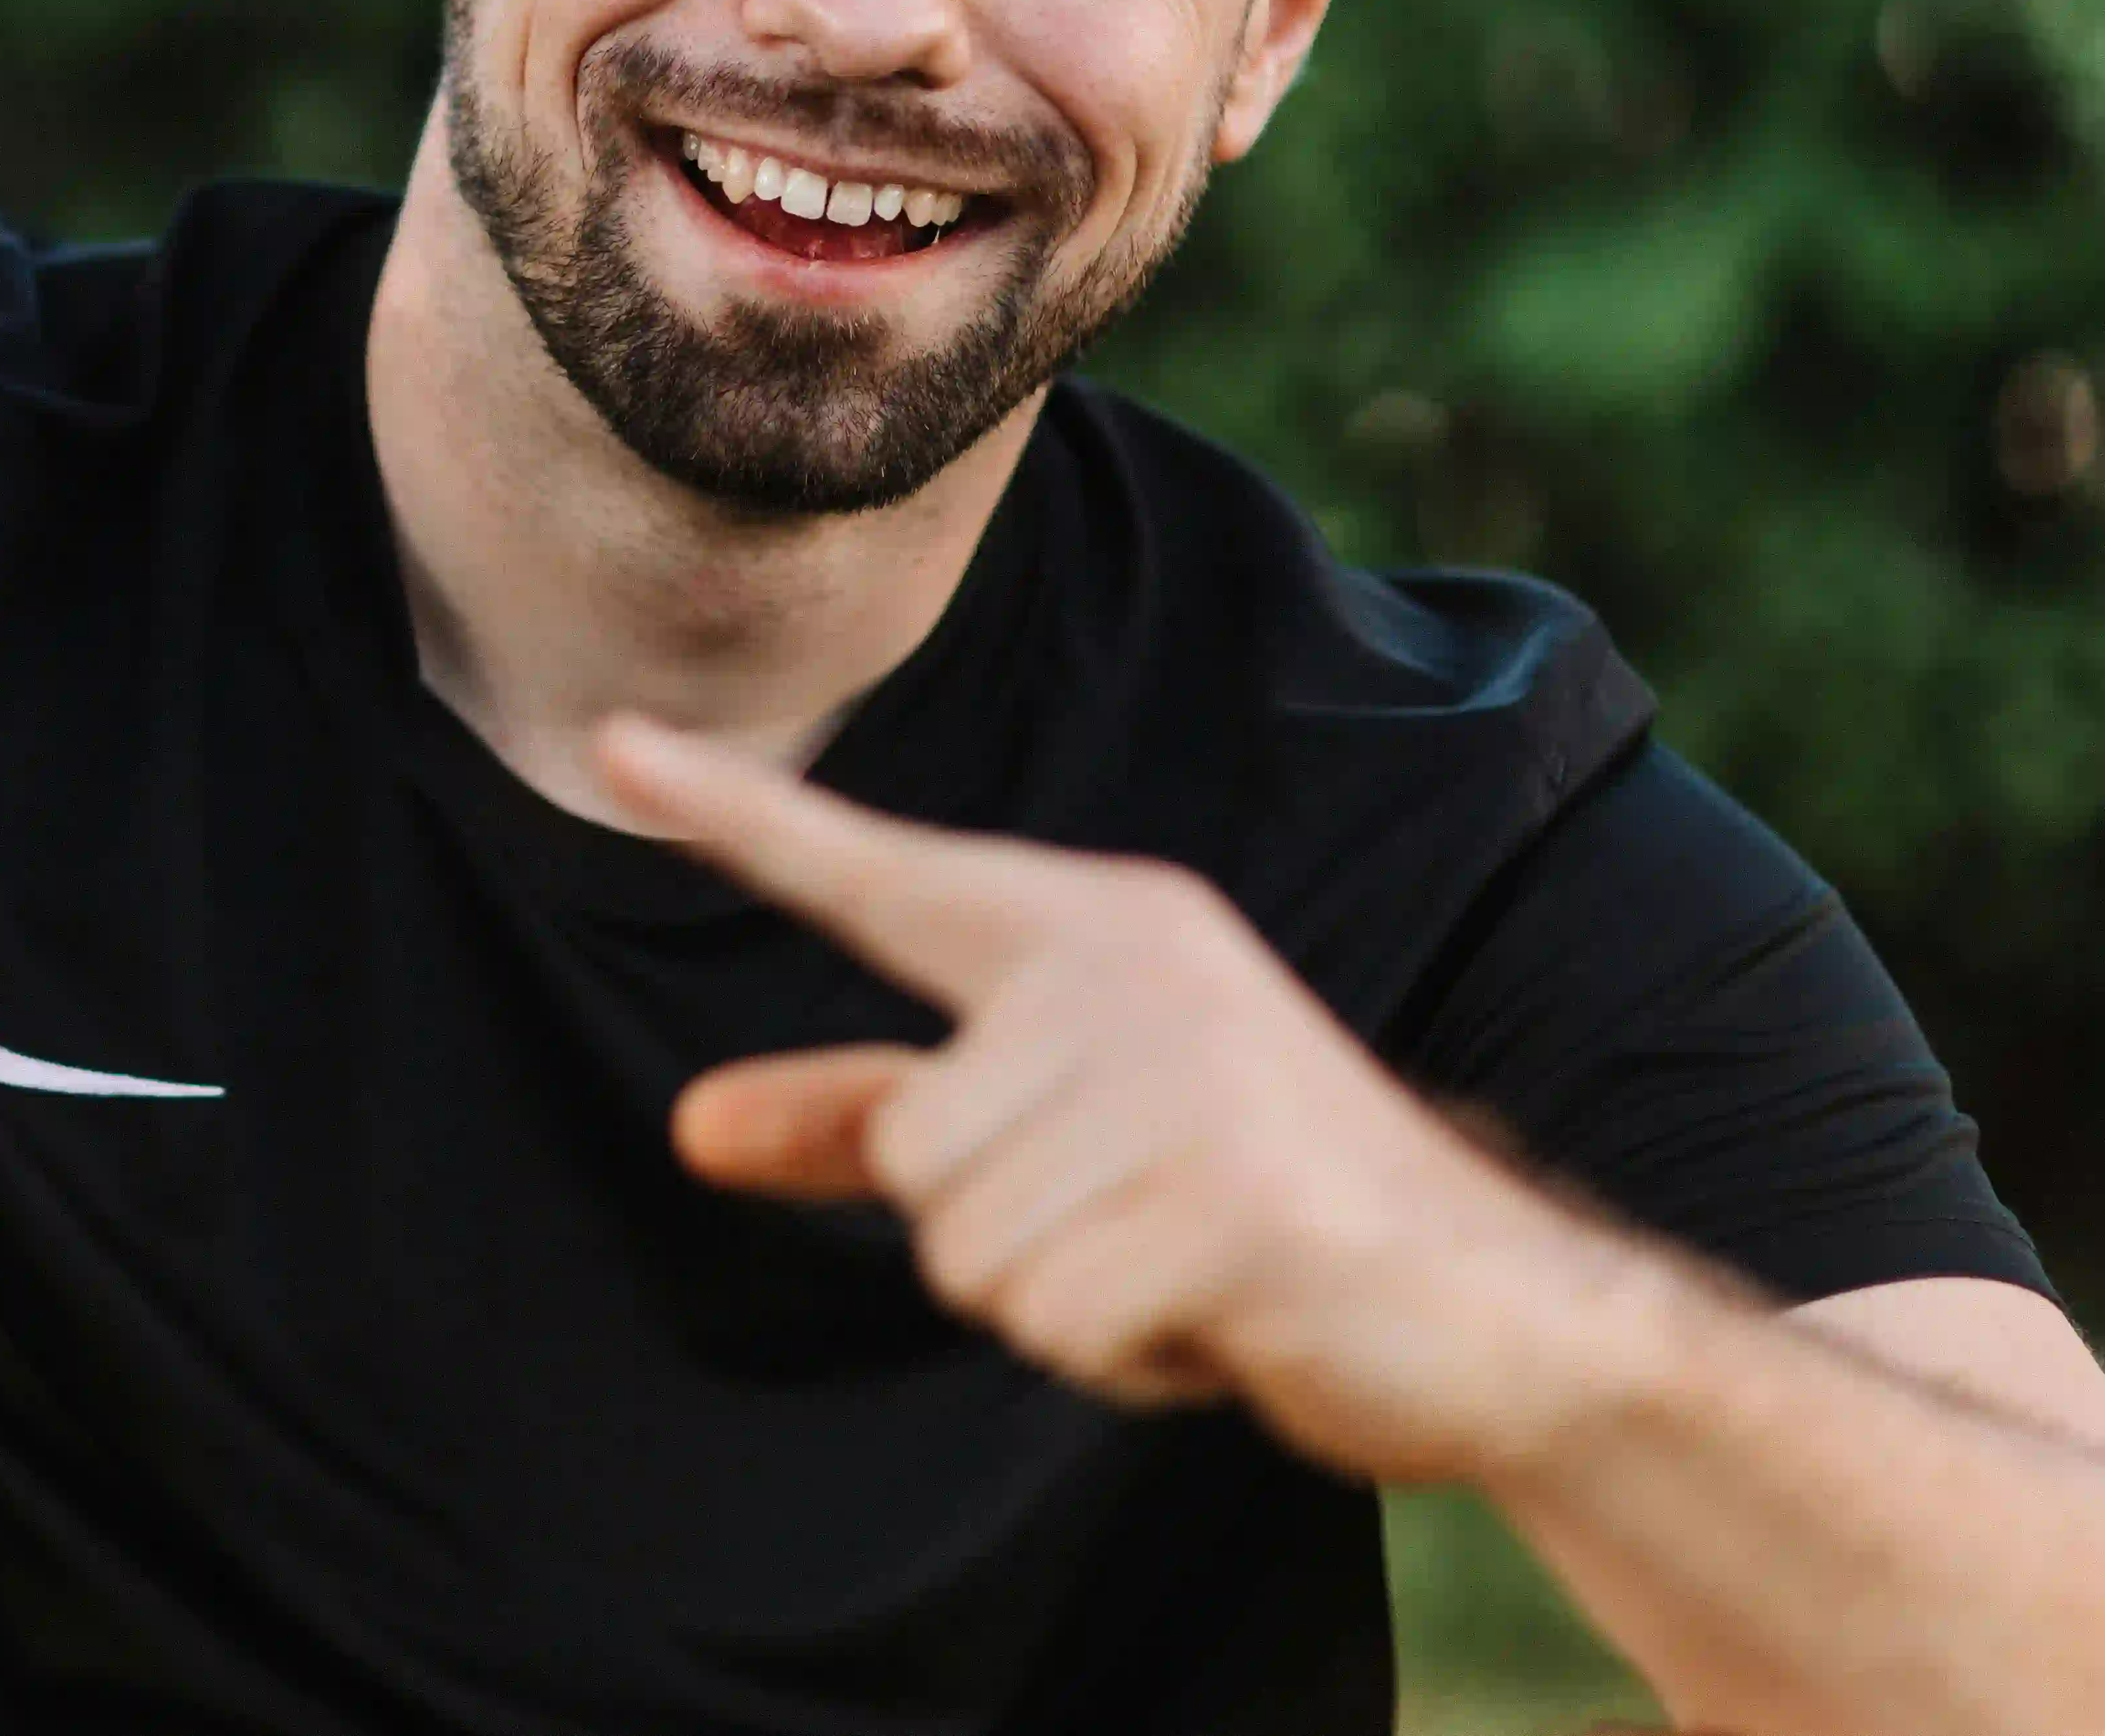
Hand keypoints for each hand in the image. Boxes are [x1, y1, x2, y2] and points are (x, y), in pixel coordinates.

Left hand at [599, 718, 1658, 1486]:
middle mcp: (1132, 969)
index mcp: (1090, 929)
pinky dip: (1131, 1360)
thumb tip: (690, 1127)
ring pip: (973, 1256)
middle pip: (917, 1159)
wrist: (1495, 1305)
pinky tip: (1232, 1318)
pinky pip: (1059, 1324)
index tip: (609, 743)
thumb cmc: (1248, 1206)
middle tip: (1160, 1222)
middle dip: (1016, 1240)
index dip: (735, 817)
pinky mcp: (1231, 1205)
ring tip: (1200, 1264)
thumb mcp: (1052, 1143)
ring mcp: (1187, 1080)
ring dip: (1074, 1306)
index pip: (876, 875)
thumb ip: (869, 1124)